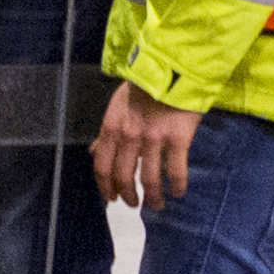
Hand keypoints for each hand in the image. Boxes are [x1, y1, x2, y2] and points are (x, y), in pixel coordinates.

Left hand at [92, 93, 202, 209]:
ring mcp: (155, 138)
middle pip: (124, 177)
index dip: (106, 187)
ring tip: (157, 205)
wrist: (174, 69)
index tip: (112, 198)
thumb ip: (107, 132)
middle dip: (128, 196)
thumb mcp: (117, 105)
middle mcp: (130, 136)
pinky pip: (177, 171)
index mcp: (111, 128)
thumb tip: (94, 152)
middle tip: (134, 205)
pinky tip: (179, 192)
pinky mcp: (179, 138)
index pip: (102, 166)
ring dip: (153, 198)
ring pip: (150, 179)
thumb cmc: (144, 88)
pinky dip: (178, 185)